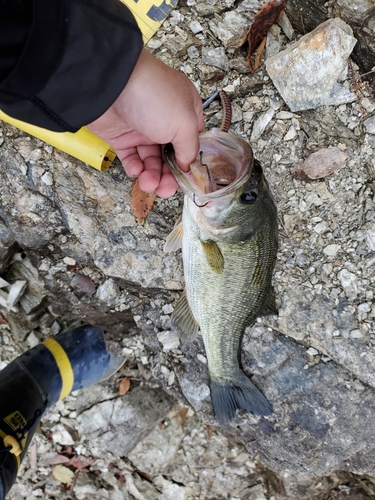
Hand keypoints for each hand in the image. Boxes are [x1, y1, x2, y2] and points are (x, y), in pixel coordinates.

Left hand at [87, 49, 203, 197]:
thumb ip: (190, 149)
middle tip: (165, 190)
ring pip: (152, 161)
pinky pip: (132, 158)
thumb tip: (187, 167)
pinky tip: (136, 170)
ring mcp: (143, 129)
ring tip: (148, 183)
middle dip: (169, 176)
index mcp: (186, 112)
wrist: (110, 86)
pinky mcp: (121, 136)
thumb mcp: (184, 123)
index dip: (190, 162)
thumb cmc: (154, 97)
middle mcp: (165, 121)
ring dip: (152, 175)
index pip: (192, 142)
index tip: (188, 180)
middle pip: (171, 157)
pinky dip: (135, 168)